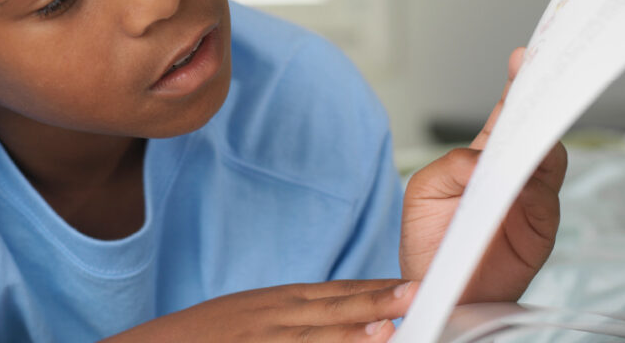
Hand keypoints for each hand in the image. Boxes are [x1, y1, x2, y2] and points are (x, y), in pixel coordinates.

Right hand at [101, 279, 418, 342]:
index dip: (375, 289)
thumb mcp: (252, 314)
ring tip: (390, 327)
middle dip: (378, 302)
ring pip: (316, 336)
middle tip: (418, 294)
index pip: (337, 291)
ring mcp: (262, 340)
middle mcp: (274, 317)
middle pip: (334, 307)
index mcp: (278, 301)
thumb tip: (338, 316)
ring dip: (355, 332)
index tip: (410, 287)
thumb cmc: (205, 335)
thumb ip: (294, 314)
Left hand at [399, 48, 567, 302]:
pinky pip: (544, 203)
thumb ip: (452, 168)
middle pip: (534, 130)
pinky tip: (521, 180)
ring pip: (548, 161)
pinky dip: (534, 189)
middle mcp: (514, 174)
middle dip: (539, 101)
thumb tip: (480, 160)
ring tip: (529, 121)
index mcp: (484, 156)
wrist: (436, 291)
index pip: (506, 113)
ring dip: (540, 140)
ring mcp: (531, 200)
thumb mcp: (424, 193)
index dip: (517, 84)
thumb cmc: (430, 240)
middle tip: (540, 74)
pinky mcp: (539, 231)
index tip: (524, 56)